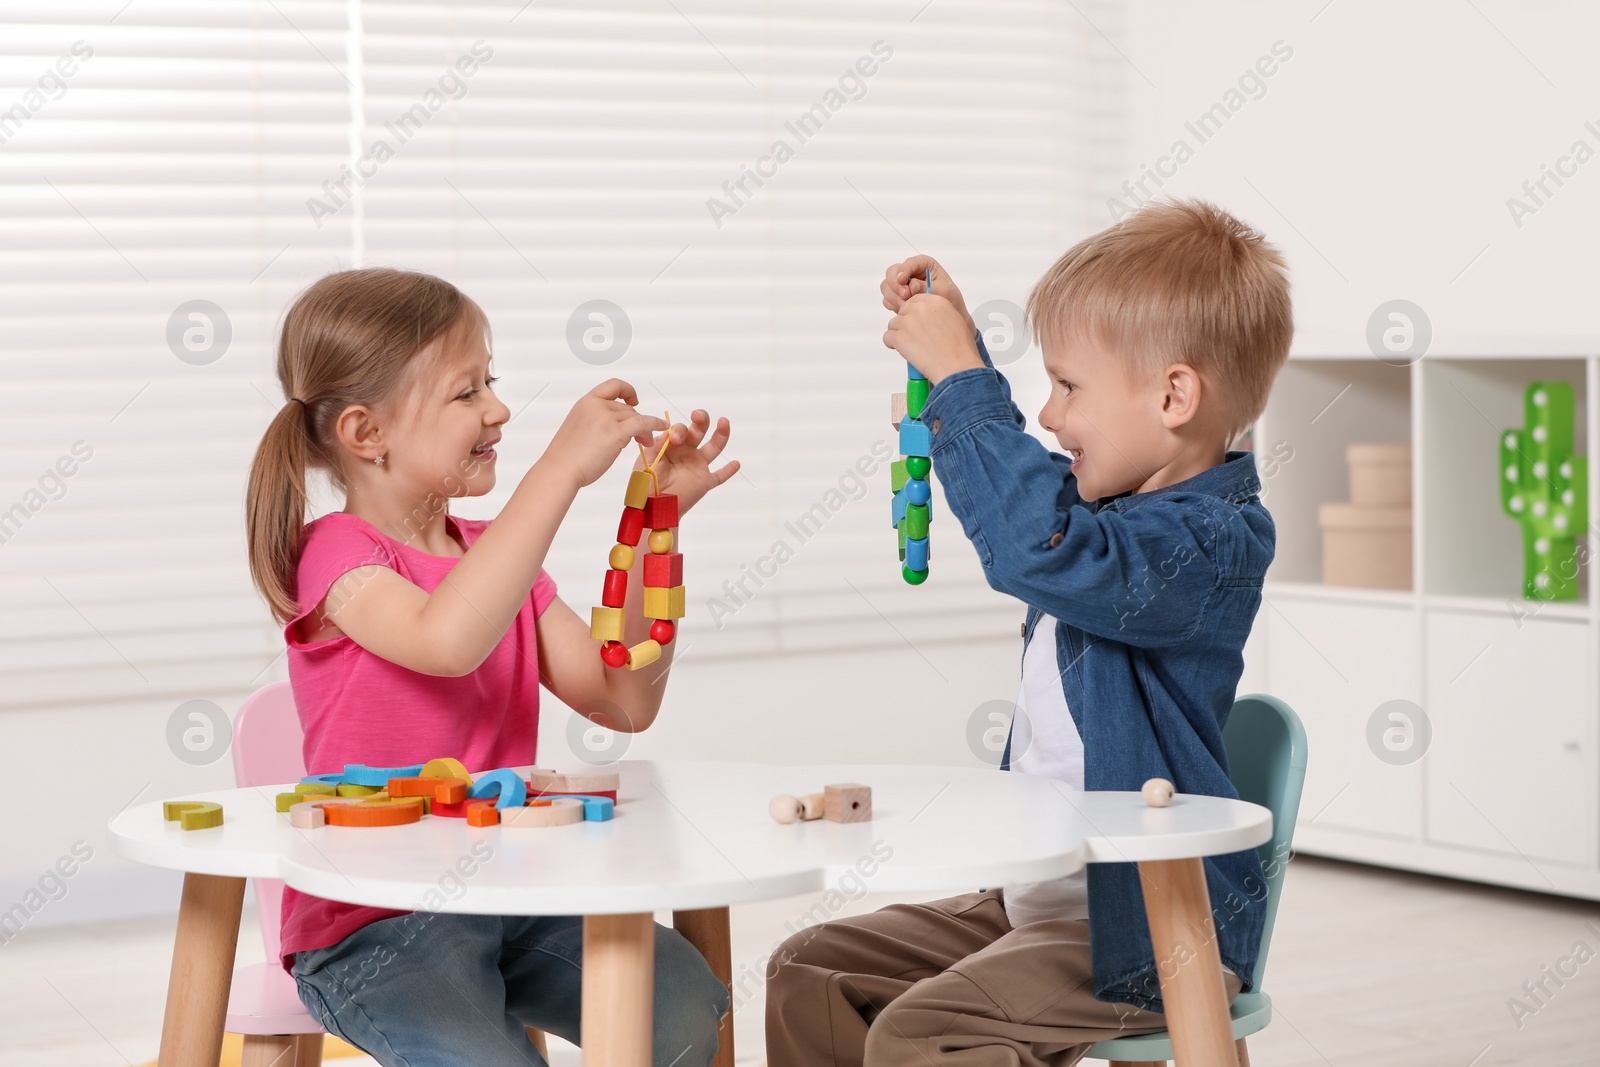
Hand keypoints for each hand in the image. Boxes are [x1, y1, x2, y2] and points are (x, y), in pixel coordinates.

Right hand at [544, 379, 668, 489]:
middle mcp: (595, 406)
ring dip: (644, 429)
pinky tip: (662, 427)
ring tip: (645, 442)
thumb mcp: (579, 428)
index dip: (627, 390)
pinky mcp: (615, 432)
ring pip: (635, 417)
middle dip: (637, 421)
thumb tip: (615, 426)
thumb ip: (595, 421)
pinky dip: (655, 424)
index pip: (612, 386)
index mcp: (585, 403)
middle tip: (642, 437)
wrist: (560, 470)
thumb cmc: (566, 457)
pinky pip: (643, 423)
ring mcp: (605, 417)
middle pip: (626, 408)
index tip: (633, 401)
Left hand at [635, 409, 738, 513]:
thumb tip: (669, 432)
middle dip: (700, 420)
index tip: (674, 438)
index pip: (680, 429)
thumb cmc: (646, 483)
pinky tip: (736, 463)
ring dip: (721, 434)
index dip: (679, 430)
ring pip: (714, 447)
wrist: (651, 506)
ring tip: (724, 421)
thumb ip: (657, 445)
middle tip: (697, 415)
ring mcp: (698, 466)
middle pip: (698, 431)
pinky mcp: (704, 482)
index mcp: (672, 446)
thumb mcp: (648, 459)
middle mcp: (687, 452)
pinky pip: (720, 476)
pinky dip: (729, 471)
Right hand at [881, 255, 974, 334]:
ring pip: (886, 286)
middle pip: (892, 273)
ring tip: (905, 306)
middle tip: (905, 296)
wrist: (950, 314)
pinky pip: (887, 299)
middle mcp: (910, 272)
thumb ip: (926, 287)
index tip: (902, 280)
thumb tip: (911, 285)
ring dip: (893, 297)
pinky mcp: (898, 297)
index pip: (909, 263)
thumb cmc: (950, 298)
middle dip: (895, 285)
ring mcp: (902, 285)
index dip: (903, 270)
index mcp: (923, 264)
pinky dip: (892, 305)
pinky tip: (904, 310)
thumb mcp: (943, 291)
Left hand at [883, 293, 982, 384]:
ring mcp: (908, 322)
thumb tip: (929, 318)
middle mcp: (920, 308)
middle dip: (906, 324)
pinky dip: (893, 345)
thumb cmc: (960, 349)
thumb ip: (939, 313)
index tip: (918, 324)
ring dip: (899, 334)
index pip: (915, 300)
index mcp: (935, 301)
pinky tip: (904, 351)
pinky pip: (887, 337)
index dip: (915, 314)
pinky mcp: (898, 337)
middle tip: (915, 337)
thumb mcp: (955, 320)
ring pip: (893, 324)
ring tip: (912, 346)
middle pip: (903, 311)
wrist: (956, 366)